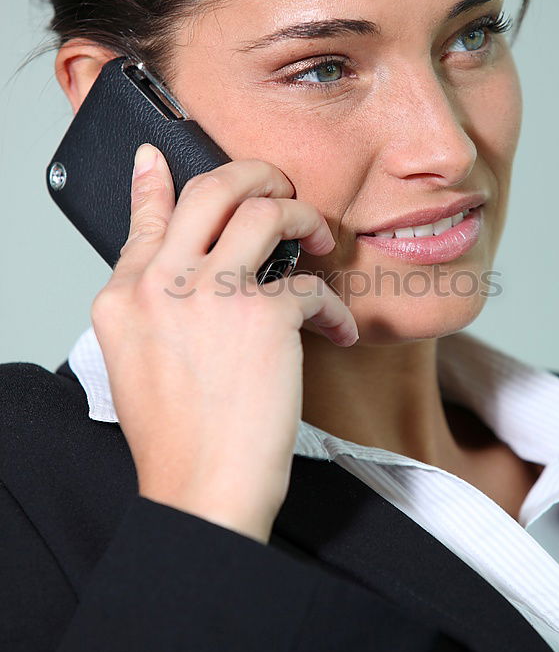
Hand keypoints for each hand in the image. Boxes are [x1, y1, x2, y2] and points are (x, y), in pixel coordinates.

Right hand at [90, 144, 357, 542]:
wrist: (202, 492)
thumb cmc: (179, 442)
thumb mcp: (139, 364)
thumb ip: (154, 307)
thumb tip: (182, 271)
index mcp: (125, 297)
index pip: (145, 219)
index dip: (155, 182)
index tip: (159, 159)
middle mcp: (162, 284)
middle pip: (210, 190)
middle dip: (256, 175)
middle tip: (279, 189)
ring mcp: (211, 294)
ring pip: (266, 211)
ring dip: (304, 217)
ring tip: (320, 241)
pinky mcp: (263, 316)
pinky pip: (311, 284)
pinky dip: (335, 306)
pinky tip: (338, 331)